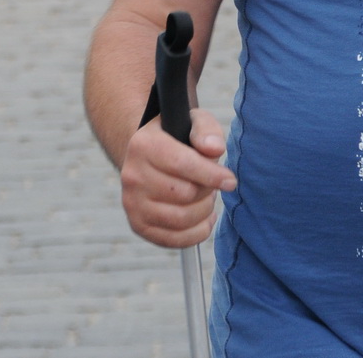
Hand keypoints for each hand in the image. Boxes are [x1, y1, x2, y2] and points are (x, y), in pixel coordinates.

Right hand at [118, 107, 234, 247]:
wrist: (149, 159)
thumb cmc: (177, 139)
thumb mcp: (192, 122)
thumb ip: (206, 130)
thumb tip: (214, 148)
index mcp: (143, 145)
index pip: (183, 164)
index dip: (212, 175)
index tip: (230, 180)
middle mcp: (132, 175)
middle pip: (185, 193)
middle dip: (208, 190)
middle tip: (210, 183)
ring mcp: (132, 203)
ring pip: (182, 218)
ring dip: (204, 210)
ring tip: (205, 198)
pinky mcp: (138, 225)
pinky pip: (175, 239)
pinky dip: (197, 232)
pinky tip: (203, 218)